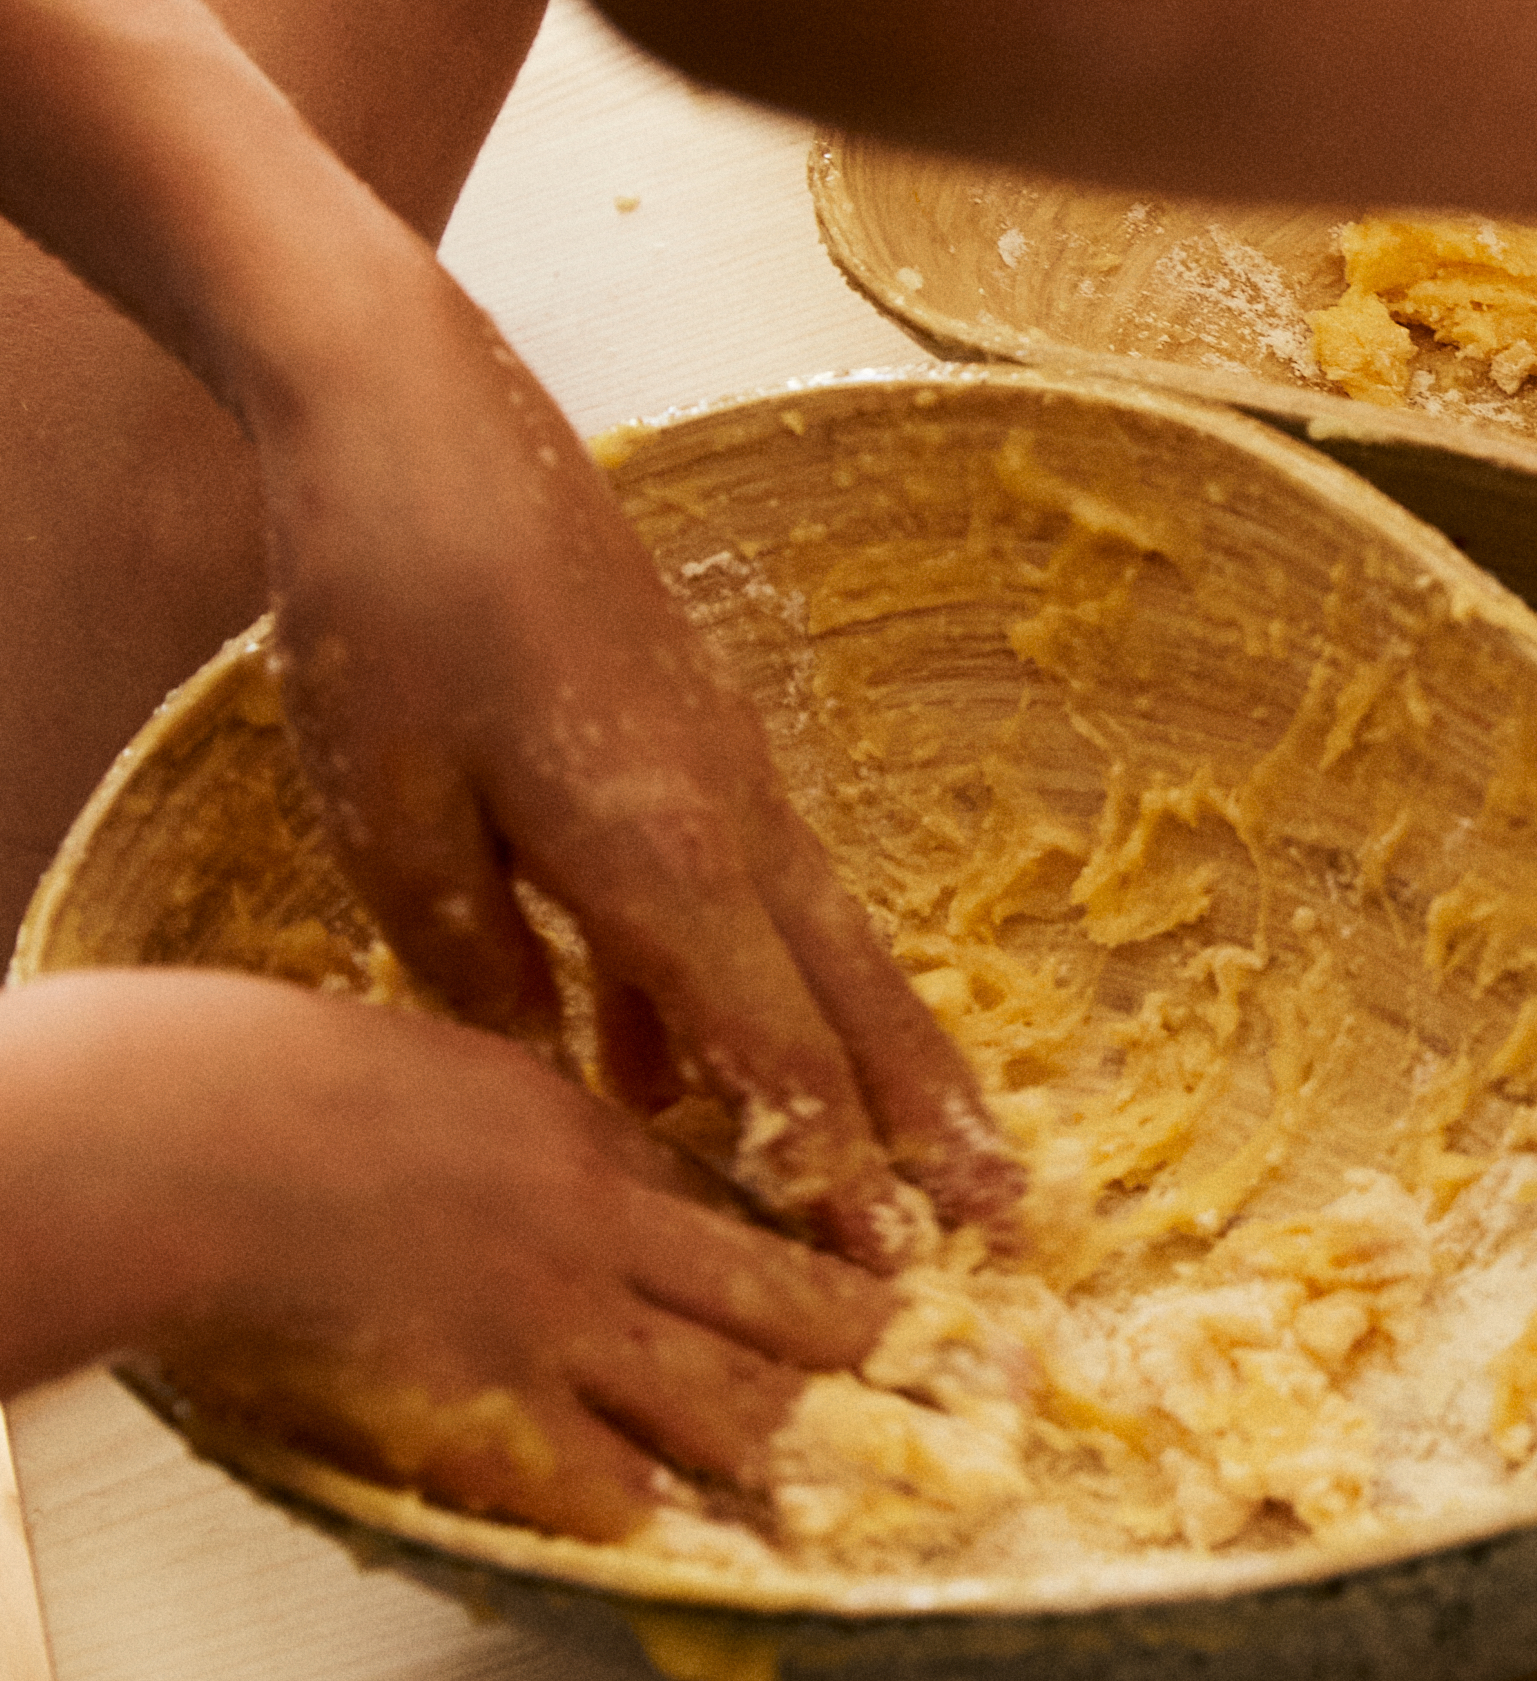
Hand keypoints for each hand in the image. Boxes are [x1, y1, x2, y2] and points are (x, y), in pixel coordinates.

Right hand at [23, 970, 883, 1545]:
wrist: (204, 1136)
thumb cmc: (267, 1089)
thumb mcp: (424, 1069)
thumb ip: (488, 1117)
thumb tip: (497, 1140)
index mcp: (587, 1140)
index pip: (743, 1206)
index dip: (841, 1249)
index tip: (918, 1281)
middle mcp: (606, 1233)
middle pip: (790, 1297)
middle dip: (902, 1348)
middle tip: (1005, 1383)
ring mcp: (559, 1328)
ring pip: (737, 1397)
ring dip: (838, 1449)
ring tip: (934, 1485)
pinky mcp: (491, 1416)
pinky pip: (614, 1490)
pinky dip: (690, 1532)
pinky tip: (756, 1566)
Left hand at [247, 270, 1013, 1253]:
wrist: (412, 409)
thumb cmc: (382, 602)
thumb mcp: (387, 814)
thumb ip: (474, 960)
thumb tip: (551, 1065)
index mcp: (660, 848)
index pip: (771, 1048)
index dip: (828, 1168)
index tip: (887, 1271)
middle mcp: (726, 814)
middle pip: (852, 999)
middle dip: (927, 1126)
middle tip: (1009, 1228)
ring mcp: (721, 765)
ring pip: (826, 944)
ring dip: (885, 1060)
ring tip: (945, 1162)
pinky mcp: (690, 733)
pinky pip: (760, 894)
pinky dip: (774, 989)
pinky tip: (695, 1062)